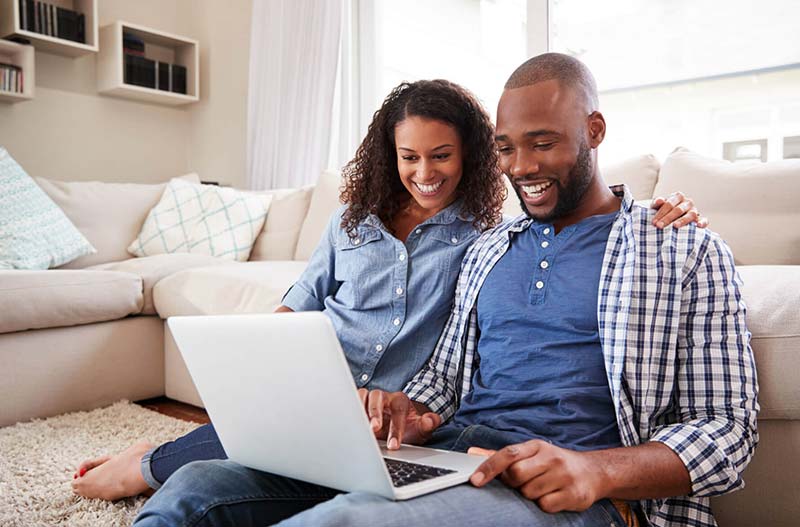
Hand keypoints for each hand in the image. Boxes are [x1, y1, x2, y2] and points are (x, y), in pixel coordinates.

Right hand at [357, 389, 441, 449]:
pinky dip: (349, 410)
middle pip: (377, 396)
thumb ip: (428, 424)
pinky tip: (348, 424)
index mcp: (400, 400)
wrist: (399, 426)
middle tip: (373, 429)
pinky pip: (351, 401)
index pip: (398, 411)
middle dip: (375, 413)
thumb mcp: (420, 428)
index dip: (396, 429)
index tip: (394, 445)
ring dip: (359, 409)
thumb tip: (430, 420)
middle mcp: (384, 397)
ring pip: (362, 395)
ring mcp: (370, 399)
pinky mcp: (358, 404)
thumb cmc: (408, 427)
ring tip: (358, 426)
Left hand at [468, 440, 603, 512]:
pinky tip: (552, 497)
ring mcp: (564, 475)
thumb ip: (503, 456)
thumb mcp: (532, 453)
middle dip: (514, 483)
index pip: (508, 453)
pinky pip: (545, 506)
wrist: (593, 472)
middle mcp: (551, 457)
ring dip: (530, 495)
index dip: (489, 467)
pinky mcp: (574, 494)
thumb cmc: (555, 463)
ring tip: (541, 488)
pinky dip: (544, 505)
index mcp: (537, 446)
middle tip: (522, 483)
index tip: (475, 480)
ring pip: (530, 493)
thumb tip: (472, 453)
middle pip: (517, 474)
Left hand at [651, 191, 708, 228]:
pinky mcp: (700, 218)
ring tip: (675, 226)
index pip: (669, 204)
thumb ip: (657, 203)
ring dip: (683, 220)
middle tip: (659, 226)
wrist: (671, 216)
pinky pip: (704, 219)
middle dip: (668, 218)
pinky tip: (699, 226)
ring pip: (691, 214)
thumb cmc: (663, 210)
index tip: (654, 222)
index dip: (661, 213)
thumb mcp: (658, 206)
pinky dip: (703, 222)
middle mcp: (687, 202)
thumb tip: (660, 200)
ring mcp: (695, 210)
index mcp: (677, 196)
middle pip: (678, 210)